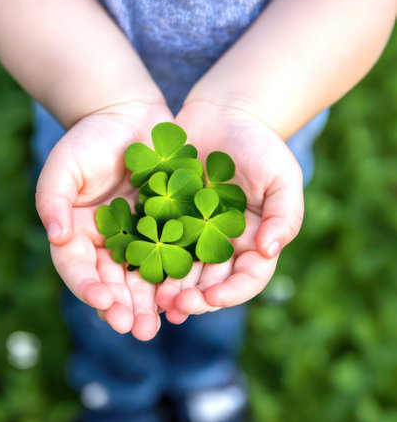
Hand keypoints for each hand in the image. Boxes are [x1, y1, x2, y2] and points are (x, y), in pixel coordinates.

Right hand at [35, 101, 172, 339]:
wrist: (127, 117)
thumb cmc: (88, 140)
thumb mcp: (63, 166)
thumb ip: (53, 200)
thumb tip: (55, 236)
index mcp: (79, 235)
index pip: (79, 269)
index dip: (88, 287)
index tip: (103, 302)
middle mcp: (109, 243)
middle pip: (114, 282)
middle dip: (125, 307)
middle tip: (139, 330)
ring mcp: (140, 237)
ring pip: (145, 277)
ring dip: (152, 301)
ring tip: (163, 323)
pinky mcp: (167, 227)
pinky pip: (172, 255)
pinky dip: (177, 275)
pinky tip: (187, 292)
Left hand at [156, 101, 303, 321]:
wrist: (224, 116)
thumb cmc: (260, 145)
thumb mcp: (282, 176)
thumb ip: (284, 214)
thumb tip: (270, 251)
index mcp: (253, 241)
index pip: (248, 278)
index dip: (232, 293)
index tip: (211, 298)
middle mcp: (223, 244)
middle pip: (212, 282)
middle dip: (195, 298)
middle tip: (175, 305)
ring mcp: (194, 233)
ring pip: (183, 270)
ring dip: (170, 288)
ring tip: (155, 298)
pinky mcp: (169, 218)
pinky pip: (158, 244)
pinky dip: (150, 260)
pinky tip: (137, 271)